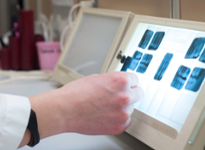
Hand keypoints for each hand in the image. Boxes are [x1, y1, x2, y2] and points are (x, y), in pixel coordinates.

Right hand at [24, 71, 142, 146]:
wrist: (65, 110)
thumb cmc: (75, 93)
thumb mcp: (96, 78)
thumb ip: (112, 80)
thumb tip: (118, 84)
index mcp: (120, 81)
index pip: (135, 79)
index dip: (129, 81)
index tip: (127, 84)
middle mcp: (124, 96)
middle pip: (139, 93)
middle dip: (130, 93)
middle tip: (120, 95)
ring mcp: (123, 113)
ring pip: (131, 108)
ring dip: (123, 107)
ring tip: (106, 106)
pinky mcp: (119, 127)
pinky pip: (126, 121)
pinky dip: (119, 119)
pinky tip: (106, 115)